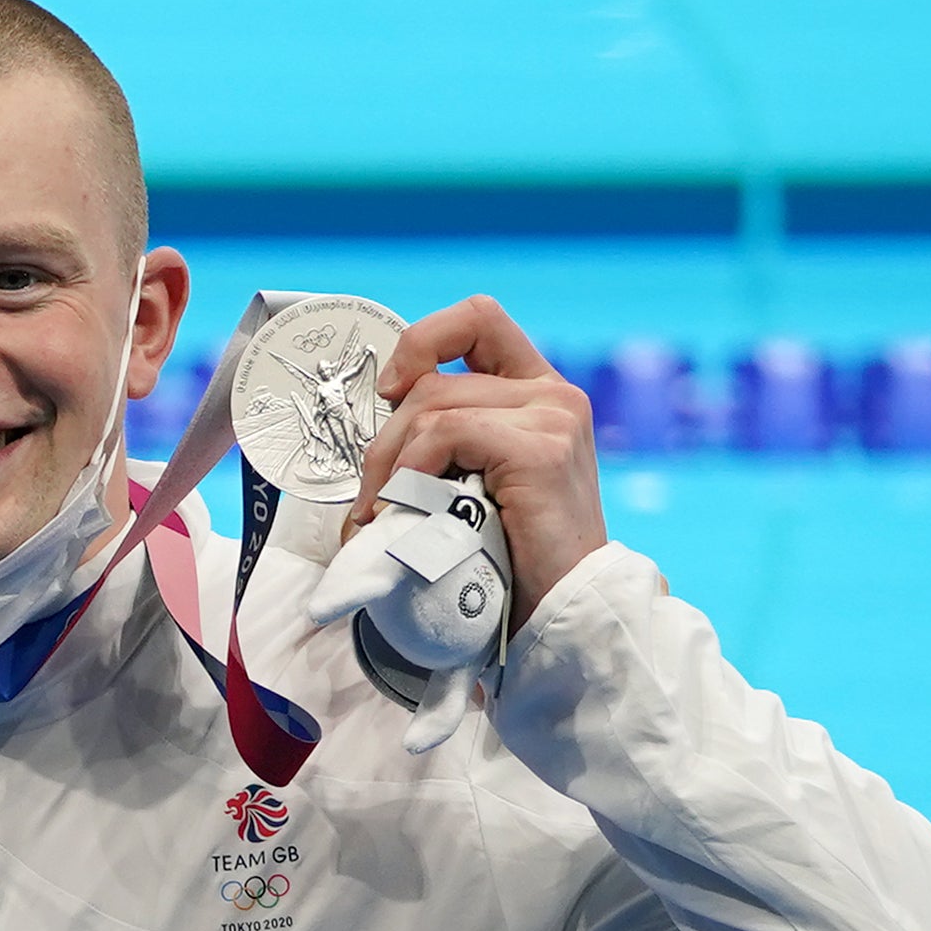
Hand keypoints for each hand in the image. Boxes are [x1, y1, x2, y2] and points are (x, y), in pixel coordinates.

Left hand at [353, 296, 608, 639]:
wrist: (559, 611)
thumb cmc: (510, 557)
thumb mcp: (476, 480)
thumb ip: (450, 438)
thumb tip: (382, 414)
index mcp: (539, 394)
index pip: (478, 319)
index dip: (423, 339)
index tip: (391, 389)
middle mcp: (552, 395)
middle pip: (435, 378)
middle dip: (384, 438)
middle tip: (371, 498)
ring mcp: (552, 416)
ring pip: (432, 406)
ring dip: (388, 464)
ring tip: (383, 514)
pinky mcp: (540, 448)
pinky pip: (447, 431)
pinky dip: (412, 468)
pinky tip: (410, 505)